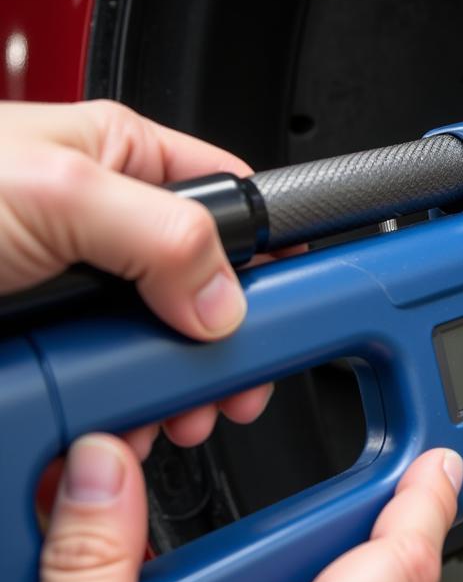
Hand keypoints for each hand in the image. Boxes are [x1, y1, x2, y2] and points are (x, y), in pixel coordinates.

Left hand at [0, 99, 272, 452]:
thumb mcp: (56, 189)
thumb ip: (164, 233)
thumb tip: (227, 298)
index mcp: (121, 157)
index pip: (231, 200)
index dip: (270, 249)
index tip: (301, 299)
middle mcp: (104, 224)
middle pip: (204, 283)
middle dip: (225, 340)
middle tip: (234, 379)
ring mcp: (74, 290)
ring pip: (158, 341)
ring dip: (175, 385)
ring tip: (176, 412)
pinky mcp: (43, 344)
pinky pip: (105, 381)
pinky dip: (121, 411)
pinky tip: (124, 423)